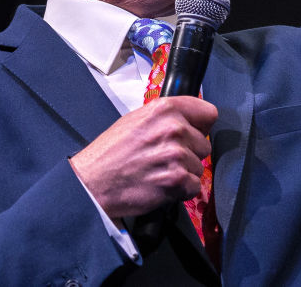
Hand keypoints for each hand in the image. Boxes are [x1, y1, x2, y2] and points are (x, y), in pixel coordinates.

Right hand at [69, 96, 217, 218]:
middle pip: (204, 144)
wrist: (91, 183)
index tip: (192, 133)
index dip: (200, 126)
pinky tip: (161, 186)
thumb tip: (192, 120)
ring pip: (199, 166)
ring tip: (158, 172)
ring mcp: (176, 154)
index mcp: (165, 108)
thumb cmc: (111, 152)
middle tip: (163, 158)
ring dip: (183, 173)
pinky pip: (194, 186)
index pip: (209, 113)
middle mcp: (173, 128)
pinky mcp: (176, 179)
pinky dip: (181, 191)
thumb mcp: (137, 119)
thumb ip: (167, 117)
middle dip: (189, 153)